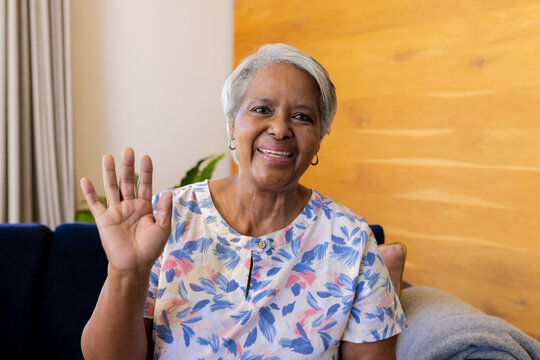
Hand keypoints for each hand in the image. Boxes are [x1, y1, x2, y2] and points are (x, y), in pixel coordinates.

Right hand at [80, 147, 171, 273]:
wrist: (133, 266)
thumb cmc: (150, 249)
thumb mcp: (163, 228)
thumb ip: (165, 210)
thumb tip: (168, 192)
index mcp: (145, 206)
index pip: (145, 184)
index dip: (145, 172)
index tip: (146, 157)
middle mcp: (129, 206)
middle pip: (127, 182)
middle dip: (127, 167)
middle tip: (128, 150)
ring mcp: (116, 211)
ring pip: (111, 188)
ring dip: (109, 173)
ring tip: (108, 157)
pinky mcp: (104, 220)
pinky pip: (95, 204)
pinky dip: (89, 193)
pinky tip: (85, 180)